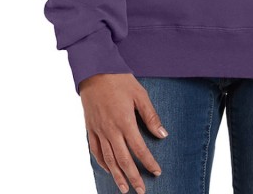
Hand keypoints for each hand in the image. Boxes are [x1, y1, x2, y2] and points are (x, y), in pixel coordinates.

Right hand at [81, 73, 168, 193]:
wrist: (94, 71)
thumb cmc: (119, 80)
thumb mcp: (140, 94)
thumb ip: (151, 116)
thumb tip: (162, 135)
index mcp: (124, 121)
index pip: (139, 148)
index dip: (148, 162)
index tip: (157, 172)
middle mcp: (110, 130)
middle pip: (123, 160)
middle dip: (133, 177)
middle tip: (141, 190)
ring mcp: (98, 130)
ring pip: (109, 159)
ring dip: (117, 175)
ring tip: (124, 188)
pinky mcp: (90, 128)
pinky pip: (95, 150)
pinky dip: (102, 163)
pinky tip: (108, 170)